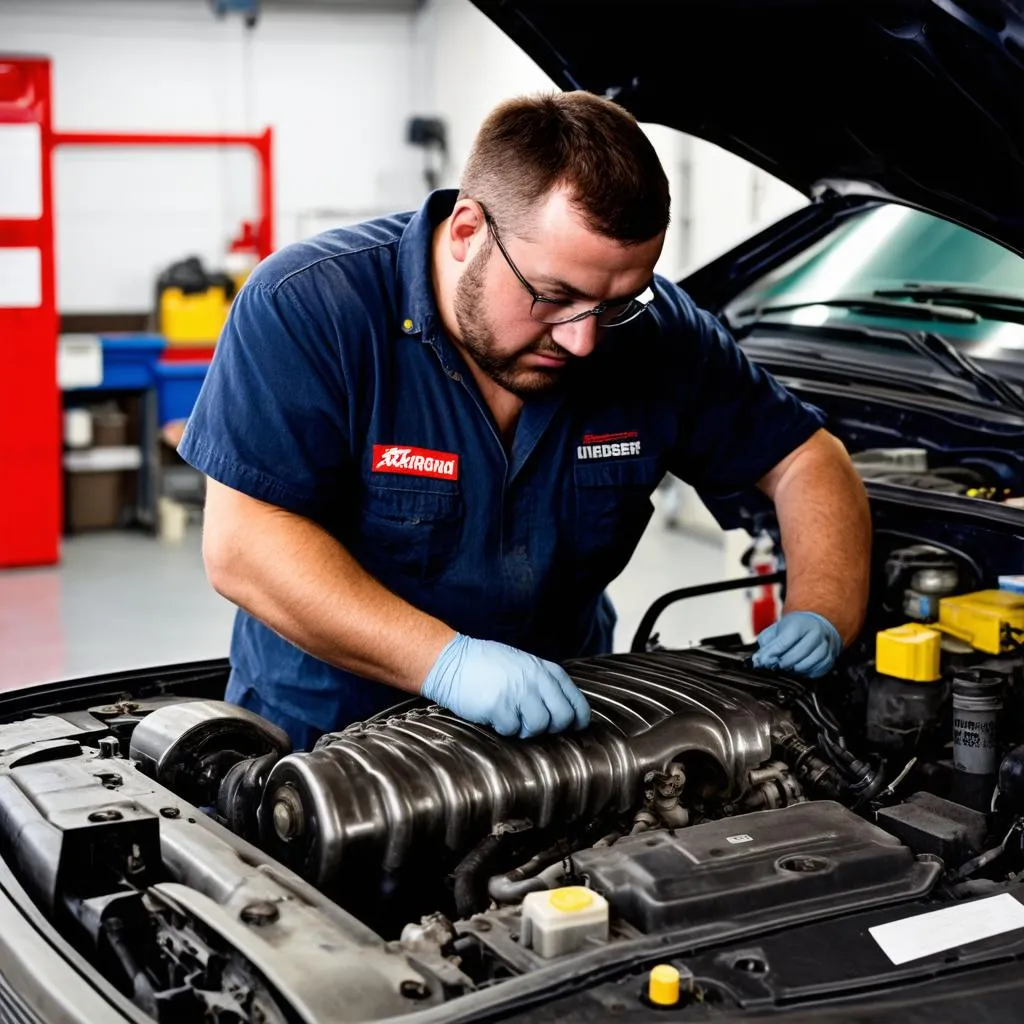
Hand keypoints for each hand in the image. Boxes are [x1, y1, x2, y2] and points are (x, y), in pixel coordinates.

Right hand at [420, 634, 590, 737]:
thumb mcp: (524, 666)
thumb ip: (545, 685)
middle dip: (550, 728)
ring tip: (510, 716)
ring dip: (524, 729)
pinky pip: (512, 730)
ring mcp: (519, 692)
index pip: (577, 704)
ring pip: (539, 727)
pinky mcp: (500, 705)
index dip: (576, 722)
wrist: (452, 661)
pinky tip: (493, 714)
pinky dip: (503, 727)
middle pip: (562, 719)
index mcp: (547, 670)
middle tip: (533, 723)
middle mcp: (537, 680)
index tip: (570, 728)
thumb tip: (567, 715)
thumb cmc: (489, 666)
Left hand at [752, 611, 841, 677]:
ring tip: (784, 666)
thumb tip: (759, 660)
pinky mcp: (829, 659)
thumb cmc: (795, 628)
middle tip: (773, 665)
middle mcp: (816, 634)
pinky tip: (797, 667)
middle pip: (795, 656)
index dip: (771, 654)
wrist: (816, 626)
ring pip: (805, 666)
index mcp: (801, 623)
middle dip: (780, 663)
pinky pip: (814, 672)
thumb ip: (766, 644)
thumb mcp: (776, 629)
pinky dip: (803, 673)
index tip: (763, 660)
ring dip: (791, 670)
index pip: (783, 642)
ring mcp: (825, 647)